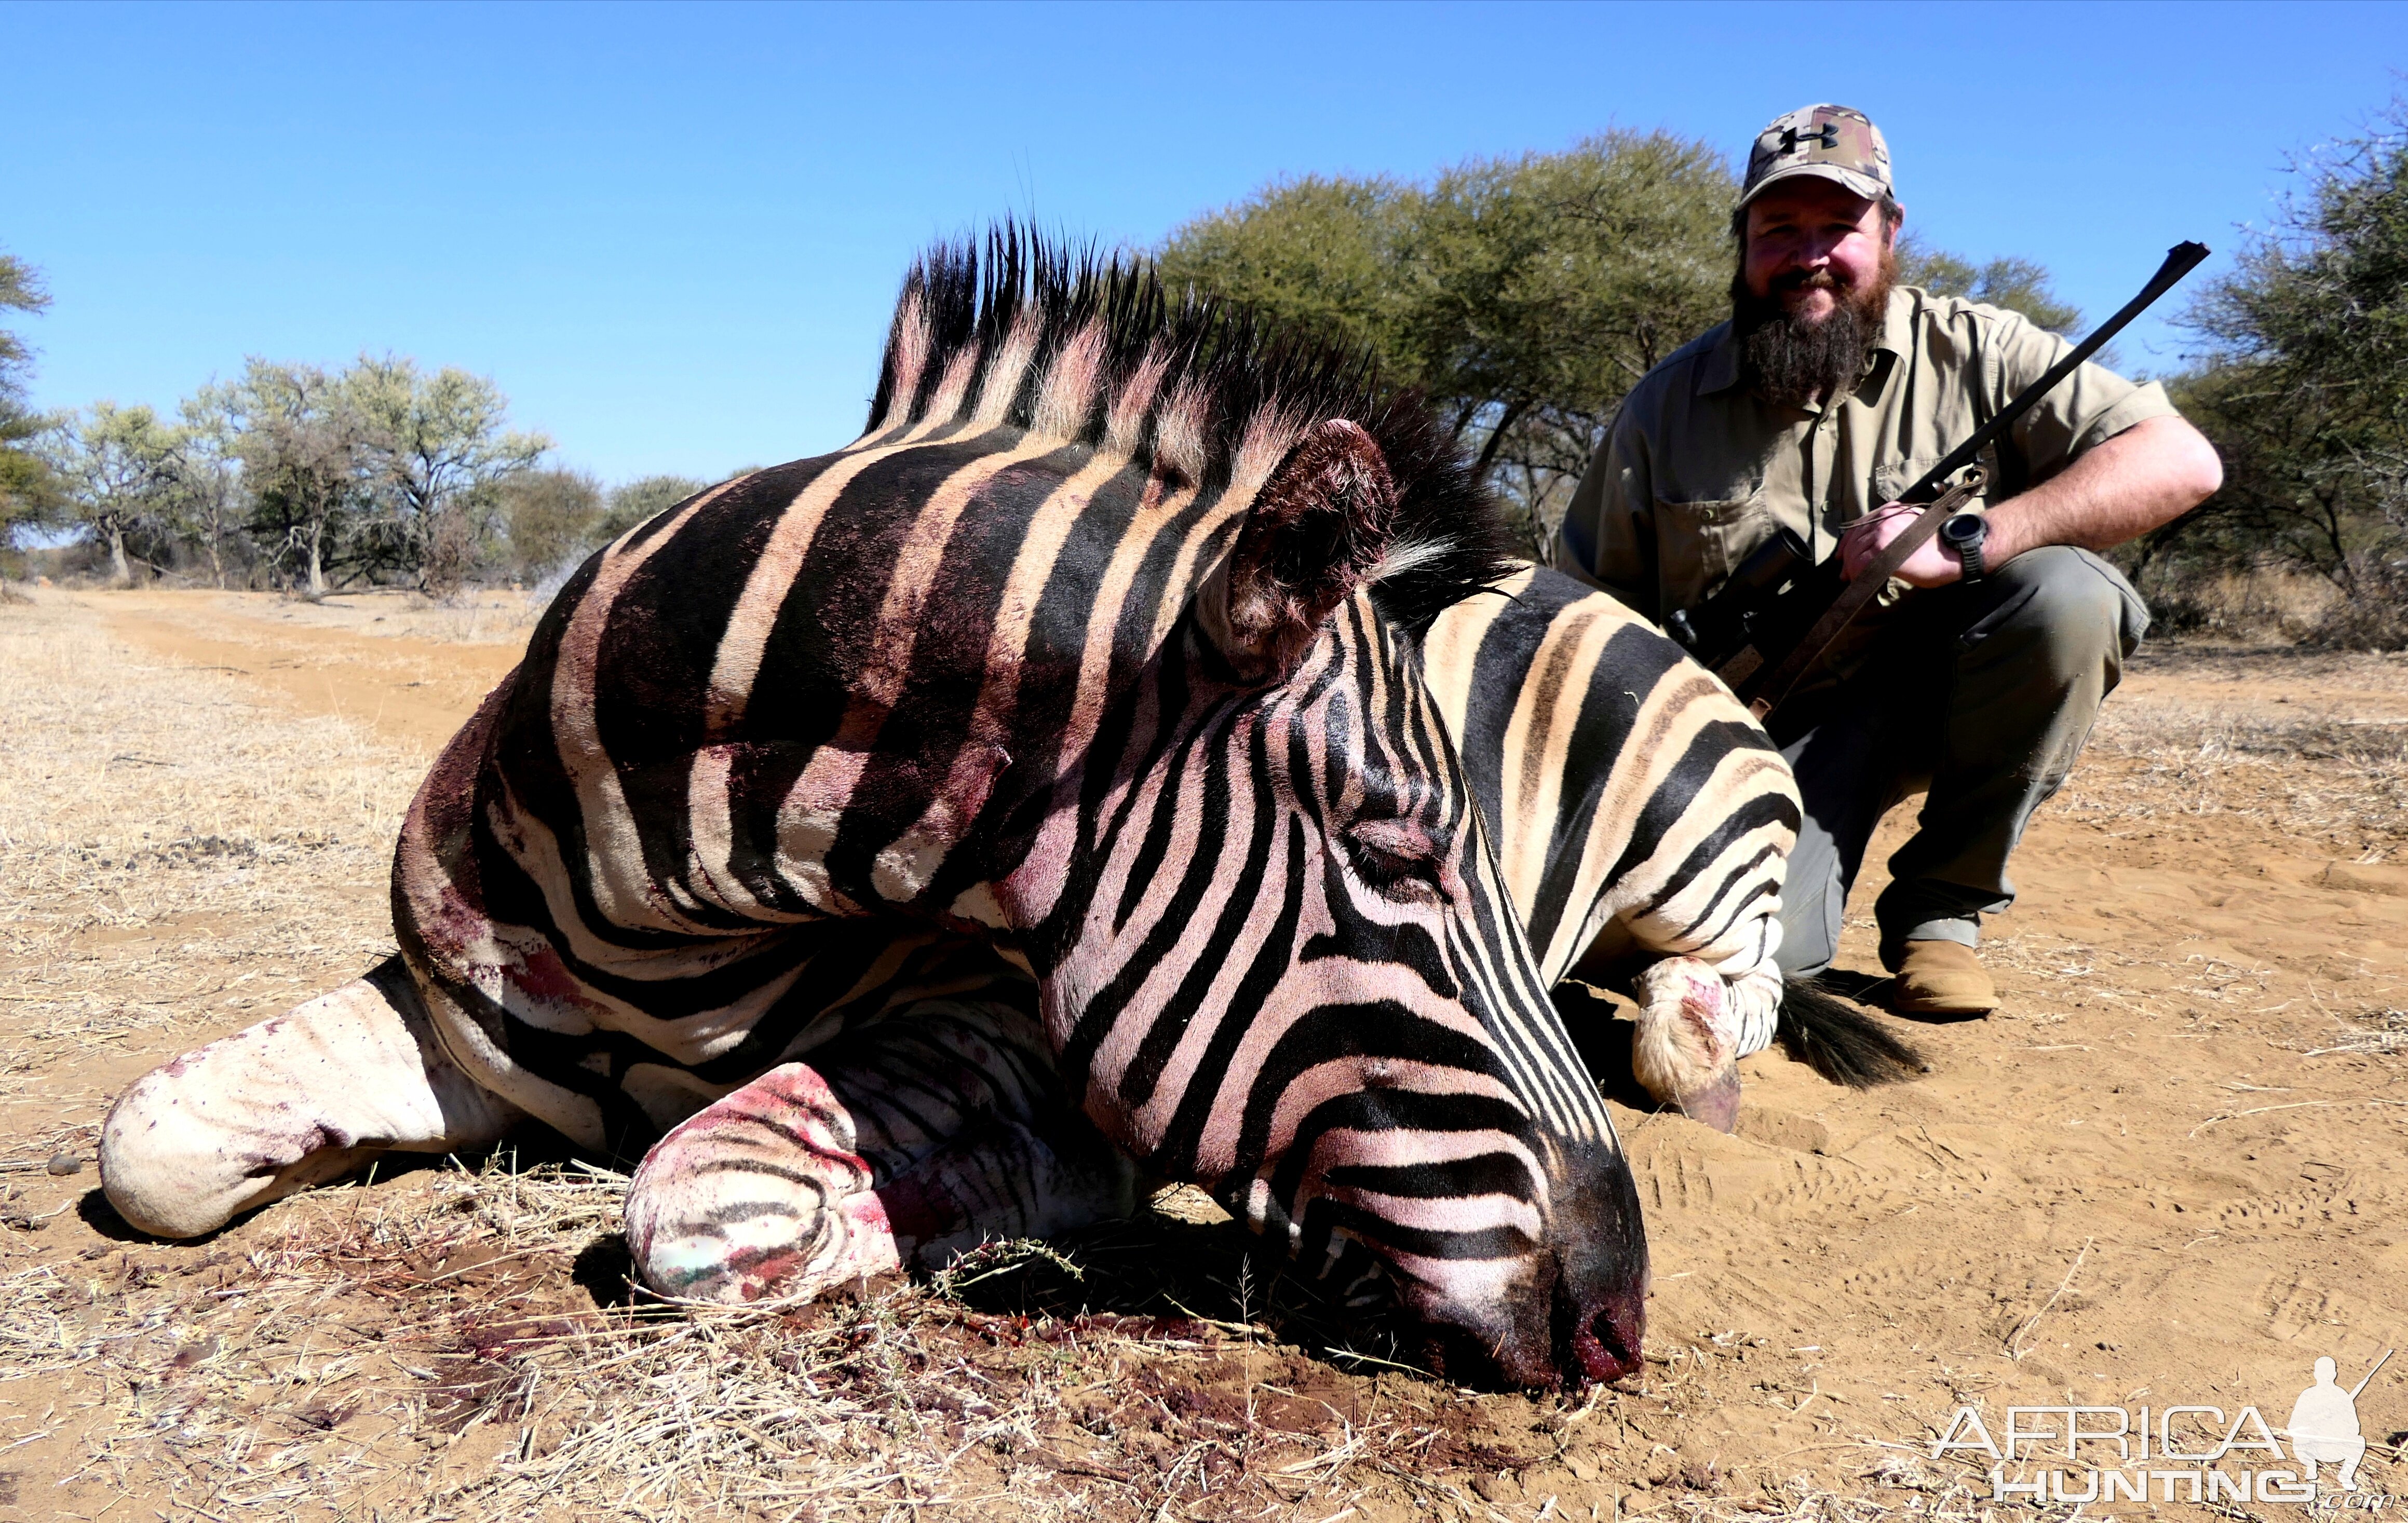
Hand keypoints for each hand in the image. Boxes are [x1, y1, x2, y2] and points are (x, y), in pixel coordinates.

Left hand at [1838, 501, 1962, 586]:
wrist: (1952, 552)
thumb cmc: (1937, 546)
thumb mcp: (1912, 529)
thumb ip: (1892, 532)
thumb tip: (1870, 549)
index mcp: (1891, 511)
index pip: (1860, 525)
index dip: (1848, 542)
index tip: (1842, 555)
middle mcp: (1884, 518)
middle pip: (1854, 539)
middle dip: (1847, 557)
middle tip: (1844, 573)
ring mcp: (1882, 532)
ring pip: (1854, 552)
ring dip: (1850, 567)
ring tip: (1850, 579)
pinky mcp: (1882, 549)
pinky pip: (1859, 563)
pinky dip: (1856, 573)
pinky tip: (1858, 581)